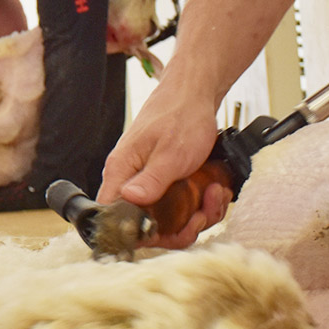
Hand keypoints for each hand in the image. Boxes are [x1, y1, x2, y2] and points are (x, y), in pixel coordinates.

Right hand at [98, 81, 225, 248]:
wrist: (194, 95)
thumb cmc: (179, 116)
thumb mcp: (170, 152)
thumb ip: (150, 180)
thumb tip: (129, 201)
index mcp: (121, 172)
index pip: (114, 216)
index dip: (139, 233)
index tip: (166, 231)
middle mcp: (131, 181)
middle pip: (147, 226)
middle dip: (181, 227)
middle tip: (201, 213)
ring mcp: (150, 183)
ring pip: (170, 219)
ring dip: (199, 214)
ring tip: (214, 193)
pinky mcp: (167, 183)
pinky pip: (182, 208)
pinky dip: (203, 204)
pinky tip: (214, 189)